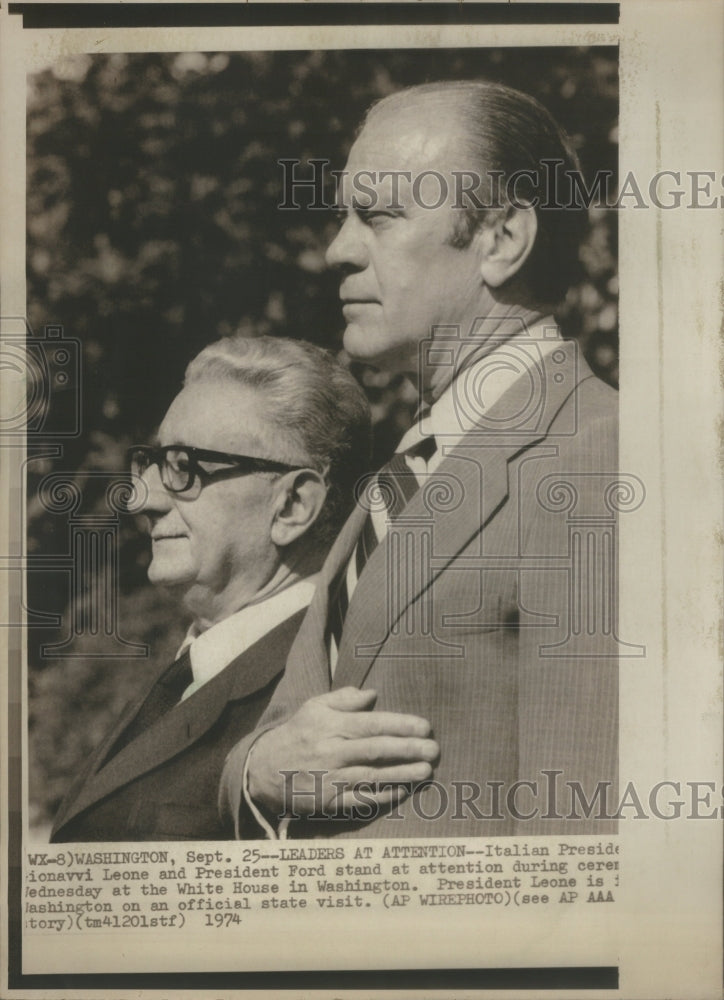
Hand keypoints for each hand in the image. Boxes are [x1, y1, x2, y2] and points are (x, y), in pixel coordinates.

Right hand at [248, 687, 437, 821]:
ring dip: (401, 774)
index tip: (425, 726)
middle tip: (434, 749)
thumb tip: (372, 694)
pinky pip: (359, 800)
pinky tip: (402, 791)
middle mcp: (332, 752)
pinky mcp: (328, 801)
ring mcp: (330, 779)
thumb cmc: (297, 733)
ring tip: (426, 771)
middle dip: (408, 749)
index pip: (371, 724)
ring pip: (372, 776)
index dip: (400, 725)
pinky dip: (382, 796)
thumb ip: (343, 699)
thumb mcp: (314, 707)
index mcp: (331, 726)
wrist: (264, 769)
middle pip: (376, 750)